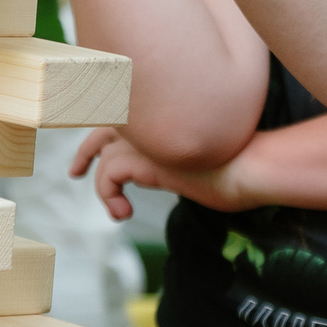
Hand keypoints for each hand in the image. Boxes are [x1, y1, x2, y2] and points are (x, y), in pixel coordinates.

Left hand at [73, 127, 252, 220]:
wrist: (251, 166)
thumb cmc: (239, 164)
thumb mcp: (202, 155)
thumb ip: (177, 154)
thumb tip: (162, 171)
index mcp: (166, 113)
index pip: (123, 112)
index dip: (107, 132)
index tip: (96, 153)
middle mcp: (151, 118)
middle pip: (103, 126)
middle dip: (86, 151)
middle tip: (75, 172)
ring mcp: (146, 135)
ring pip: (103, 156)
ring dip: (104, 189)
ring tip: (120, 213)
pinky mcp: (142, 158)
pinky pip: (107, 177)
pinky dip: (109, 197)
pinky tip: (124, 214)